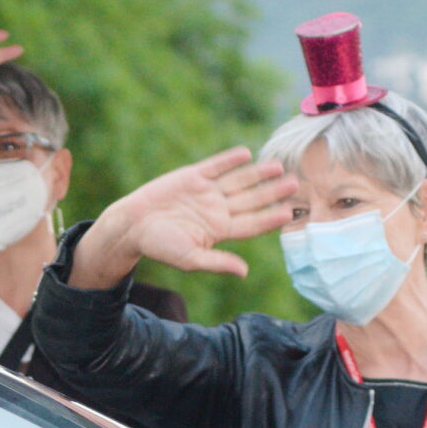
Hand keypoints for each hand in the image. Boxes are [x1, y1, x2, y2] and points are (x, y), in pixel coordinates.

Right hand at [68, 147, 297, 288]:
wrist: (131, 225)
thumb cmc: (159, 246)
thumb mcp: (190, 257)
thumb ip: (217, 262)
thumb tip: (244, 272)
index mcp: (219, 230)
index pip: (251, 223)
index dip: (270, 218)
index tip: (289, 212)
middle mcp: (217, 209)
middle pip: (251, 199)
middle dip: (272, 192)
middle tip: (295, 184)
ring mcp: (206, 191)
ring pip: (238, 181)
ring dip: (258, 174)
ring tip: (277, 167)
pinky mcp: (192, 176)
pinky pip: (215, 166)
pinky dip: (229, 160)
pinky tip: (245, 154)